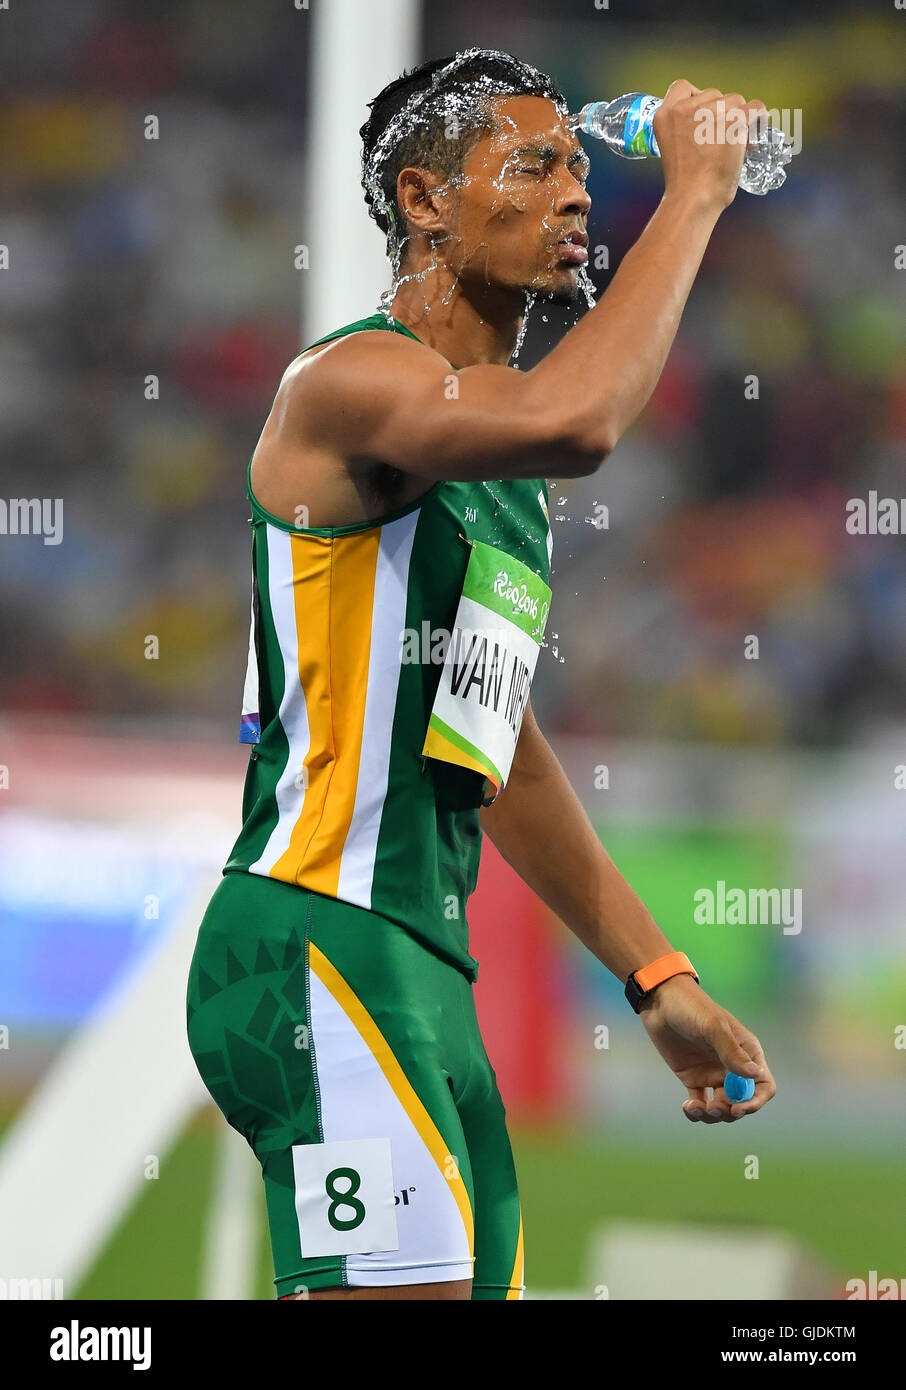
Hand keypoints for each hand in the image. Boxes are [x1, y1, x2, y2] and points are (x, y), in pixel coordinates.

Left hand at [638, 973, 775, 1122]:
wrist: (660, 1001)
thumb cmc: (691, 1007)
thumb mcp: (713, 1026)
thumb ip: (731, 1051)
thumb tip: (755, 1075)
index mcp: (747, 1052)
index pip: (763, 1085)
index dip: (755, 1101)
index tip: (738, 1109)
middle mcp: (733, 1066)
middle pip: (743, 1101)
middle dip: (731, 1111)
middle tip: (714, 1108)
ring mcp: (713, 1074)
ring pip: (722, 1107)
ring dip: (713, 1115)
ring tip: (696, 1108)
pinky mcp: (694, 1078)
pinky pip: (701, 1104)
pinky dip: (696, 1111)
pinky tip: (688, 1107)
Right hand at [653, 79, 767, 211]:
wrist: (693, 198)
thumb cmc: (685, 183)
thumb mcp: (671, 147)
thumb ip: (683, 128)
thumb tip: (709, 124)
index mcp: (666, 115)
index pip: (682, 87)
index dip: (696, 98)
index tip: (703, 115)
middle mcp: (686, 109)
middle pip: (713, 94)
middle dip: (721, 112)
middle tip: (723, 137)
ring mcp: (710, 113)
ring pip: (735, 100)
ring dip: (740, 118)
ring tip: (736, 142)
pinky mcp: (733, 121)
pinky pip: (755, 107)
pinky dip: (759, 119)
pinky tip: (756, 132)